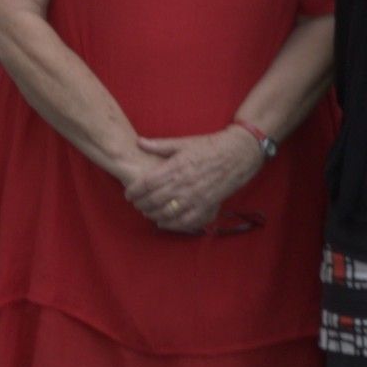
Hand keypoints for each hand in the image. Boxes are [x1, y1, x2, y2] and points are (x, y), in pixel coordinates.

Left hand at [117, 130, 260, 235]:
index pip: (146, 184)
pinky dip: (172, 225)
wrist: (237, 154)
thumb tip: (139, 142)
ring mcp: (196, 198)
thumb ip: (159, 145)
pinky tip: (163, 223)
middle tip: (136, 204)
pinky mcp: (207, 206)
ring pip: (167, 213)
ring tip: (147, 212)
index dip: (134, 191)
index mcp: (175, 167)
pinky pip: (186, 222)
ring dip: (153, 215)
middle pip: (153, 200)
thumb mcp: (183, 143)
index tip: (128, 194)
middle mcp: (184, 184)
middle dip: (141, 204)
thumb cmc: (209, 146)